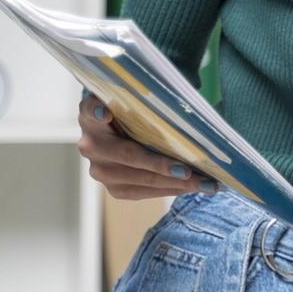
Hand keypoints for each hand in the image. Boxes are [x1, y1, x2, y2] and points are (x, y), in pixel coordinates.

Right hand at [77, 93, 210, 200]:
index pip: (90, 110)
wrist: (121, 133)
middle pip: (129, 156)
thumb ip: (143, 99)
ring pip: (139, 180)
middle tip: (190, 172)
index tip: (105, 113)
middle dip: (162, 166)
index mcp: (90, 116)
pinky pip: (142, 192)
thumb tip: (178, 103)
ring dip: (173, 183)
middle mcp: (90, 145)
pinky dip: (169, 189)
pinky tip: (190, 187)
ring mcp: (99, 170)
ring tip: (203, 184)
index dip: (96, 111)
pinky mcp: (113, 188)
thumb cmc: (133, 111)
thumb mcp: (134, 100)